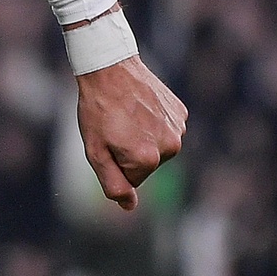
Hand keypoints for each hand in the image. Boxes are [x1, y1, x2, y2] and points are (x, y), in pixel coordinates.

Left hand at [75, 56, 185, 211]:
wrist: (109, 67)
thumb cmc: (97, 110)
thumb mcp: (95, 150)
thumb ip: (113, 183)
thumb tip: (129, 207)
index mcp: (147, 159)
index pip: (132, 179)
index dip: (114, 162)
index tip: (107, 140)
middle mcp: (171, 146)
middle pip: (147, 164)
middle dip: (130, 151)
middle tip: (115, 126)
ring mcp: (179, 128)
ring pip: (158, 146)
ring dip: (142, 136)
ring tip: (126, 114)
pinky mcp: (181, 112)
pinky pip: (165, 127)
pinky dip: (153, 121)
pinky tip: (139, 105)